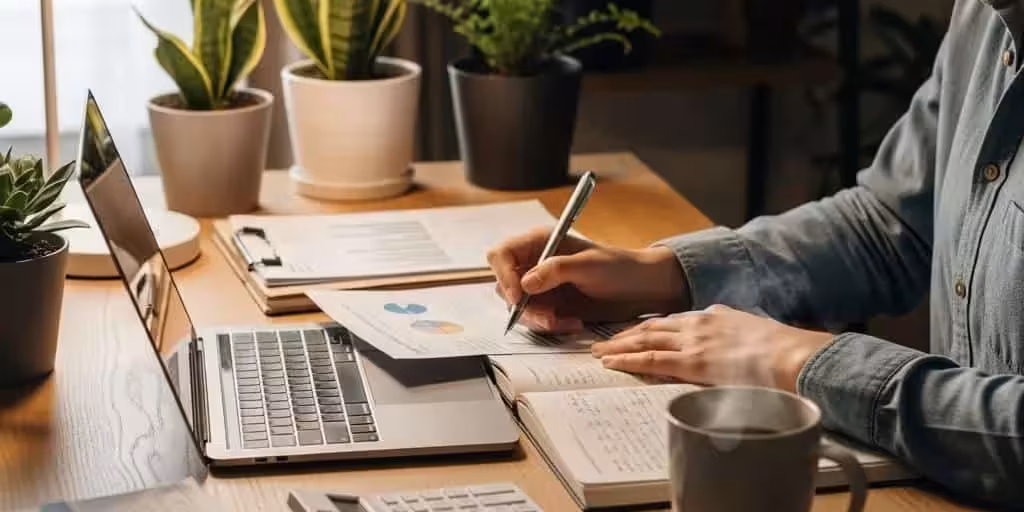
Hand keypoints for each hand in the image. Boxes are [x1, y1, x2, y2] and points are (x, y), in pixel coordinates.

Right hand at [486, 227, 689, 331]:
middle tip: (548, 317)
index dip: (504, 275)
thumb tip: (525, 283)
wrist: (641, 289)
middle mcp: (535, 263)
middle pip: (505, 285)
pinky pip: (536, 320)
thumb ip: (556, 270)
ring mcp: (541, 286)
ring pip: (519, 307)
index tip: (518, 297)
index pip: (502, 255)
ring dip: (539, 320)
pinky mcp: (550, 305)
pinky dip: (551, 326)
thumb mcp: (589, 265)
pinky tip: (573, 323)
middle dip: (522, 306)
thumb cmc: (619, 267)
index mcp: (540, 242)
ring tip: (566, 322)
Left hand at [591, 305, 832, 391]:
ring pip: (646, 340)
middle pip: (654, 327)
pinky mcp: (693, 362)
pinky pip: (652, 360)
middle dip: (628, 334)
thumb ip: (739, 340)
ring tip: (600, 352)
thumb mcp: (758, 338)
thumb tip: (734, 354)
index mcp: (718, 316)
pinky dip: (628, 360)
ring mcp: (695, 341)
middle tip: (606, 341)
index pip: (675, 321)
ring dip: (619, 345)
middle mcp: (701, 324)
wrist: (797, 357)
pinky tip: (611, 362)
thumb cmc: (787, 353)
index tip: (637, 333)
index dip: (653, 328)